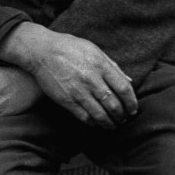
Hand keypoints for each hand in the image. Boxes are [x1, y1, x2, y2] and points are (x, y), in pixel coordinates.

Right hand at [0, 24, 136, 128]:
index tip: (133, 109)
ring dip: (109, 123)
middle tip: (123, 119)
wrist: (42, 51)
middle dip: (121, 115)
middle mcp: (91, 79)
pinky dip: (93, 123)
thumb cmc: (70, 48)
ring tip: (112, 125)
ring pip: (100, 115)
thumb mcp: (94, 50)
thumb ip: (112, 66)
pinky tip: (96, 123)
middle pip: (114, 104)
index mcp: (101, 65)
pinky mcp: (66, 100)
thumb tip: (129, 81)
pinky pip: (84, 117)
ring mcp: (78, 91)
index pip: (124, 88)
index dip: (131, 102)